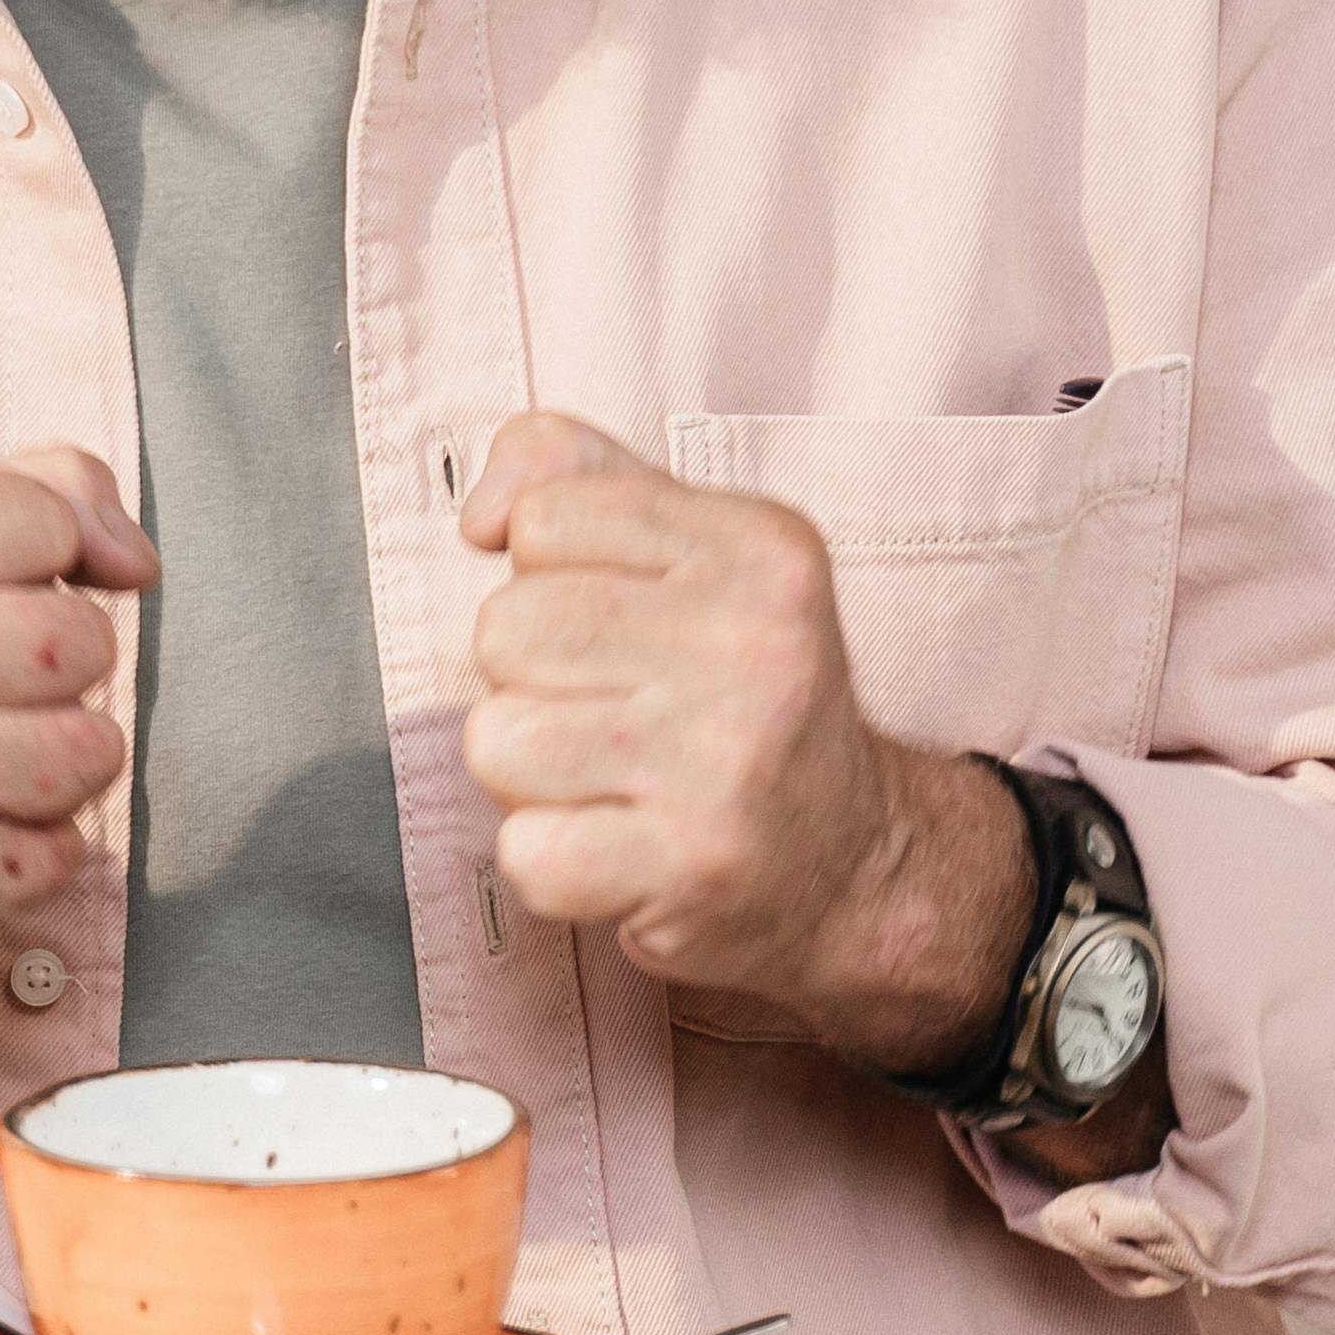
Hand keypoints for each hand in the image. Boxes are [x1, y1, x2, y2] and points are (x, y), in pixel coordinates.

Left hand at [457, 412, 1033, 1075]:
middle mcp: (755, 643)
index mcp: (756, 546)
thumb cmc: (736, 687)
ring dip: (531, 774)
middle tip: (613, 713)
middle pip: (503, 630)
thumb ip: (568, 471)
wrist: (853, 853)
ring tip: (611, 778)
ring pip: (495, 740)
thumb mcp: (686, 545)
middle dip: (530, 679)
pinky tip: (619, 845)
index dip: (550, 576)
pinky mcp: (694, 863)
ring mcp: (728, 759)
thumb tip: (481, 517)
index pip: (542, 517)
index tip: (620, 624)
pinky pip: (525, 852)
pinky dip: (551, 862)